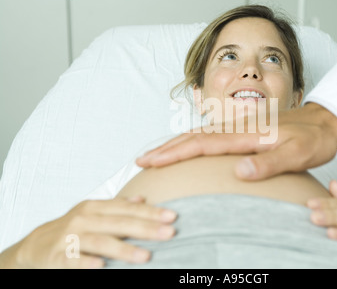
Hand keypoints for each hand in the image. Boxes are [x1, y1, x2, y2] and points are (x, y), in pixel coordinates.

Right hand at [0, 196, 176, 268]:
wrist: (35, 245)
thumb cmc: (72, 228)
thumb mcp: (93, 212)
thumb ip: (118, 206)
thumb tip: (143, 198)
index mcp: (95, 207)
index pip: (127, 208)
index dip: (150, 212)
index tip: (172, 216)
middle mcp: (84, 219)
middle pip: (119, 223)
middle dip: (146, 228)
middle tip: (169, 233)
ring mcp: (70, 238)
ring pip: (101, 242)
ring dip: (124, 249)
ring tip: (146, 256)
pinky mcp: (58, 257)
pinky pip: (74, 260)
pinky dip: (87, 263)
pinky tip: (102, 266)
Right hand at [136, 103, 336, 180]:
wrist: (324, 120)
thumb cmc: (313, 138)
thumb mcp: (298, 154)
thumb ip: (269, 163)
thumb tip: (239, 172)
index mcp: (246, 134)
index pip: (202, 144)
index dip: (174, 153)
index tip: (151, 161)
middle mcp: (238, 128)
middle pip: (193, 136)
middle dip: (165, 149)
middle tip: (141, 160)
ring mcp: (239, 127)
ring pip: (199, 134)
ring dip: (174, 144)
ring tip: (156, 155)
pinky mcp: (243, 129)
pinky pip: (210, 134)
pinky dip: (191, 140)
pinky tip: (186, 146)